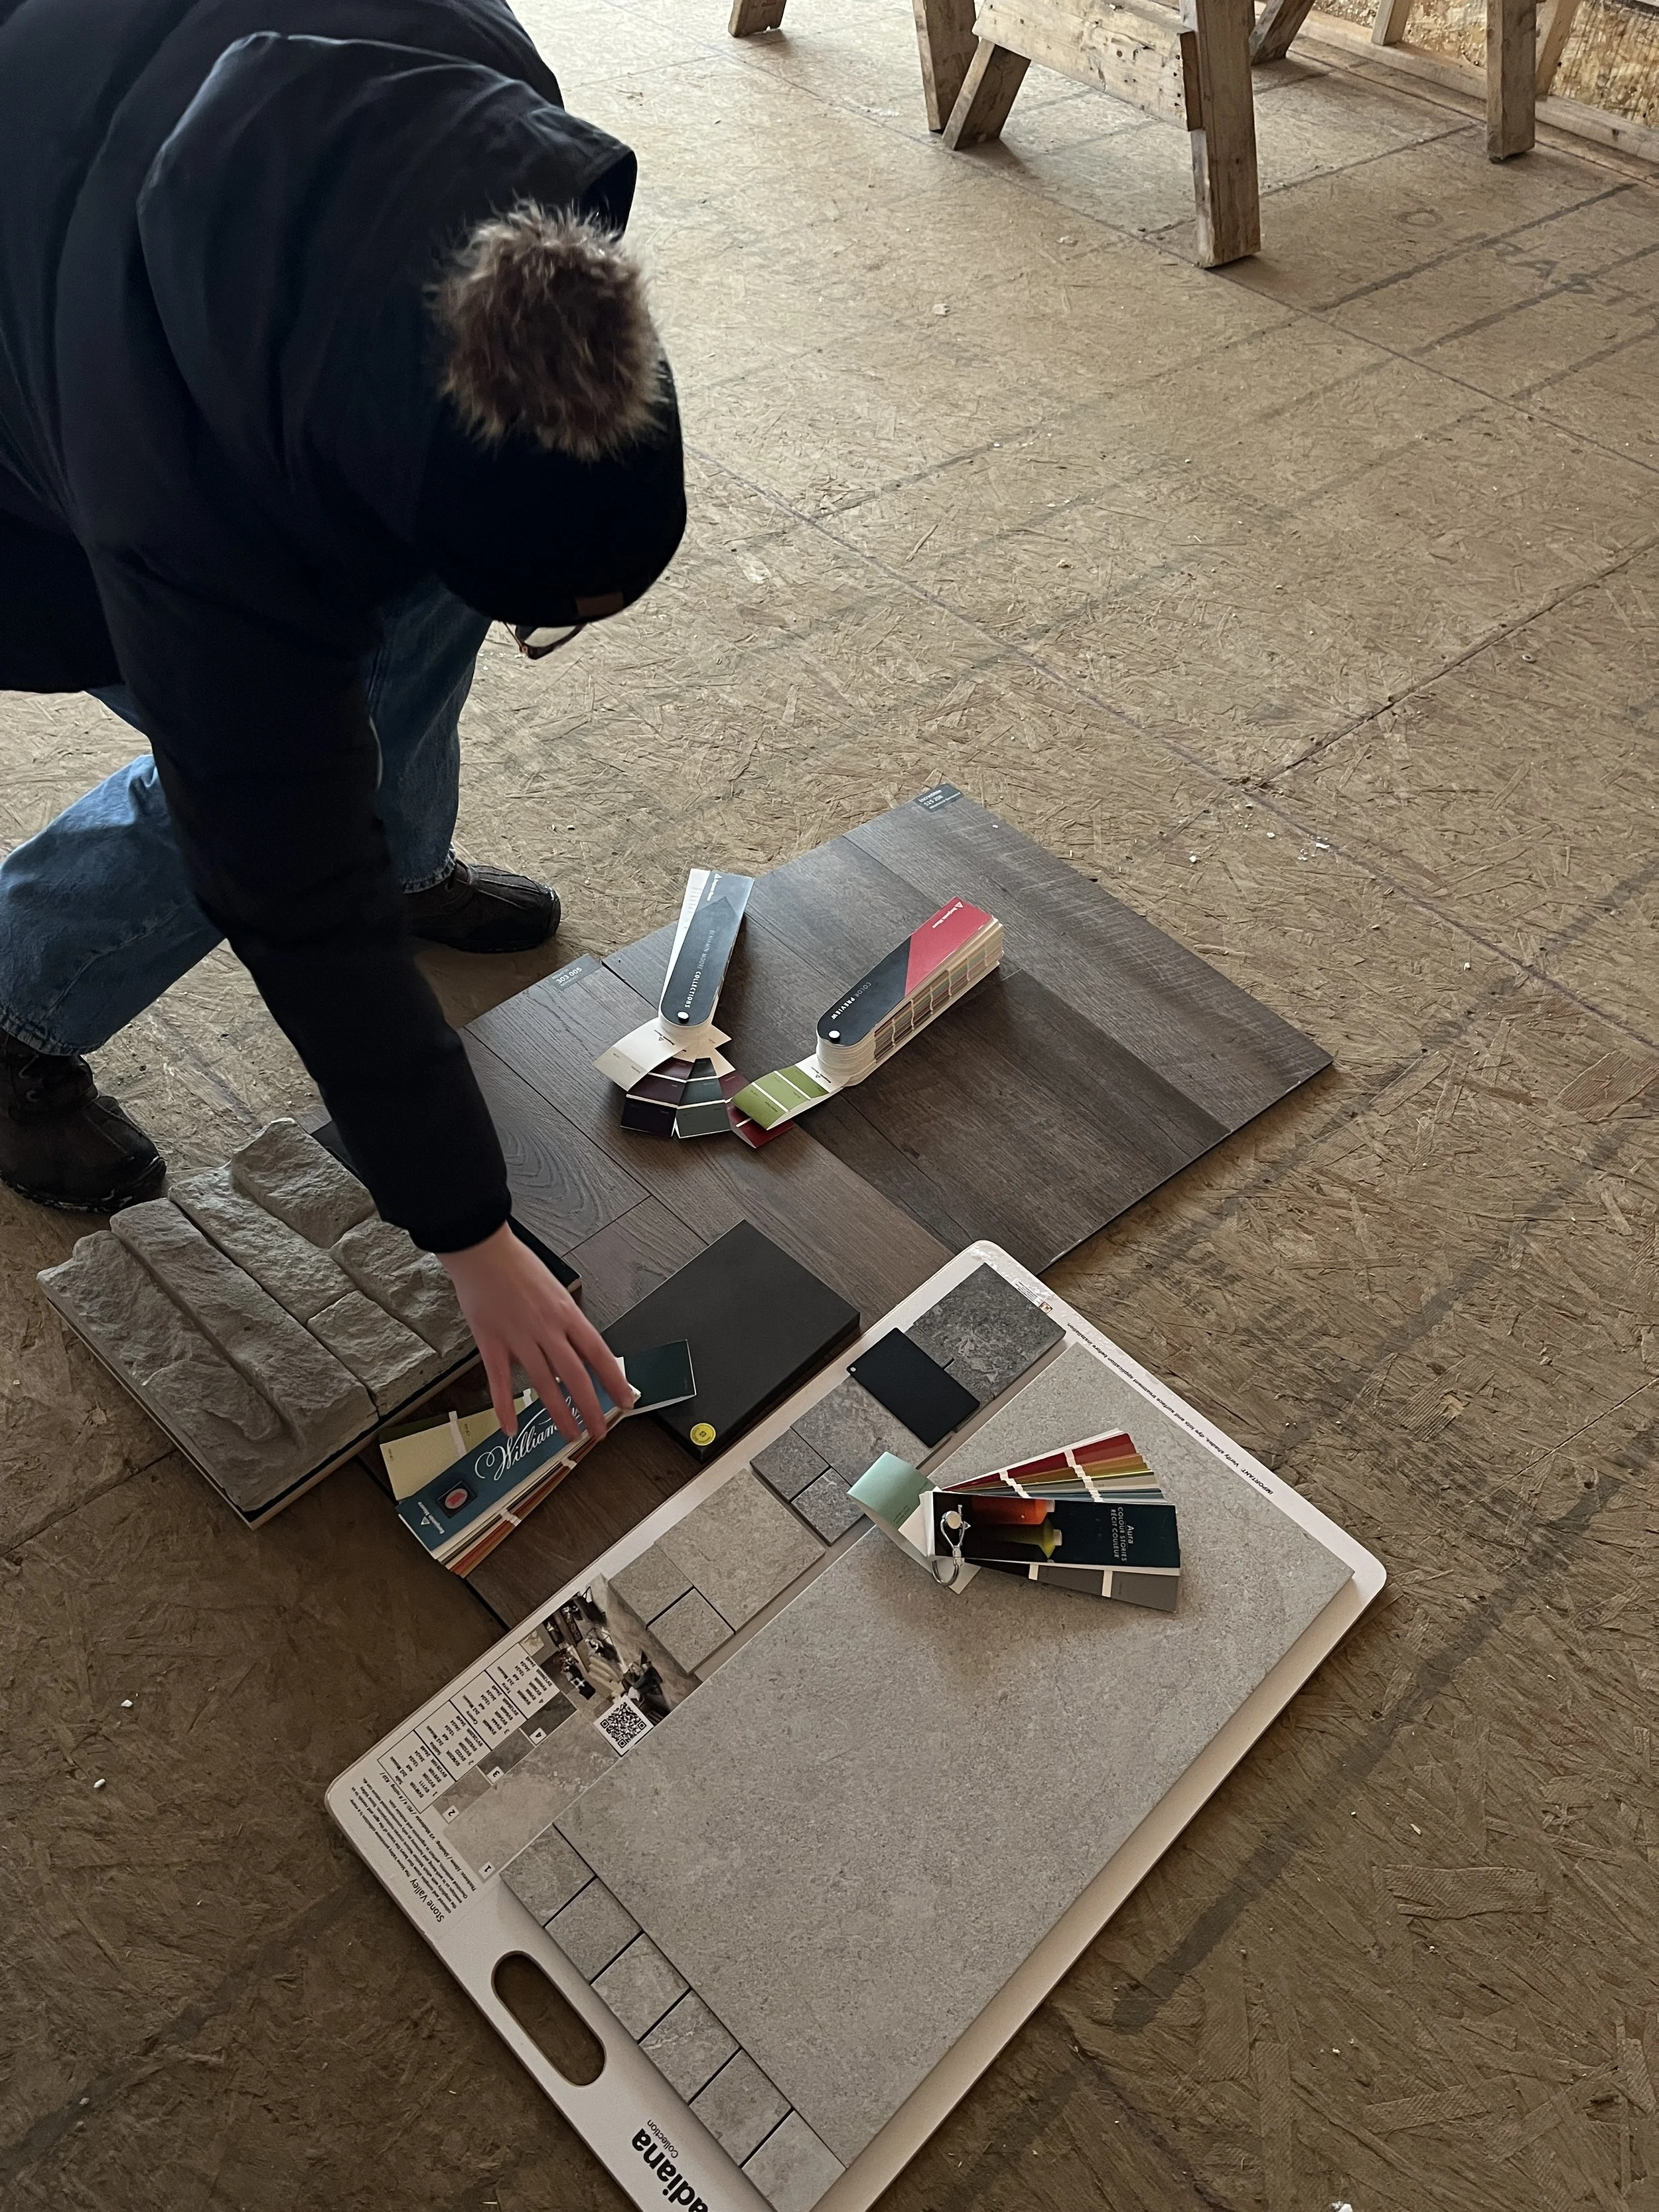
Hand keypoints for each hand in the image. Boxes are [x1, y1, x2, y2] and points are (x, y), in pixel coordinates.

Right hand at [438, 1223, 631, 1443]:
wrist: (481, 1249)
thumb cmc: (516, 1265)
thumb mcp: (554, 1289)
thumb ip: (564, 1321)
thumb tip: (575, 1352)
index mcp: (566, 1313)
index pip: (598, 1353)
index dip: (614, 1380)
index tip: (625, 1400)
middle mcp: (547, 1328)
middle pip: (576, 1376)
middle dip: (590, 1407)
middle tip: (599, 1430)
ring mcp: (519, 1338)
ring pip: (545, 1384)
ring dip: (559, 1413)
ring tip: (569, 1434)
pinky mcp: (491, 1343)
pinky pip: (500, 1383)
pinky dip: (506, 1408)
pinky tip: (511, 1428)